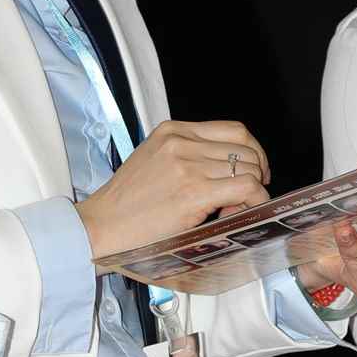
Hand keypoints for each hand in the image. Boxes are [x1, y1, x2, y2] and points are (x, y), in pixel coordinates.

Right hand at [79, 121, 269, 262]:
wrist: (101, 226)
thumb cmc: (125, 204)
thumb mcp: (154, 161)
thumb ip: (188, 157)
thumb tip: (228, 171)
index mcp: (172, 131)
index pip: (233, 130)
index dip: (252, 151)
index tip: (254, 170)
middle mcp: (181, 143)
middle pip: (245, 149)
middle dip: (254, 174)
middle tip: (241, 197)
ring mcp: (188, 166)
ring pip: (248, 168)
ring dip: (251, 192)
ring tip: (232, 209)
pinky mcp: (193, 191)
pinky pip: (245, 187)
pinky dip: (255, 200)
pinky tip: (242, 212)